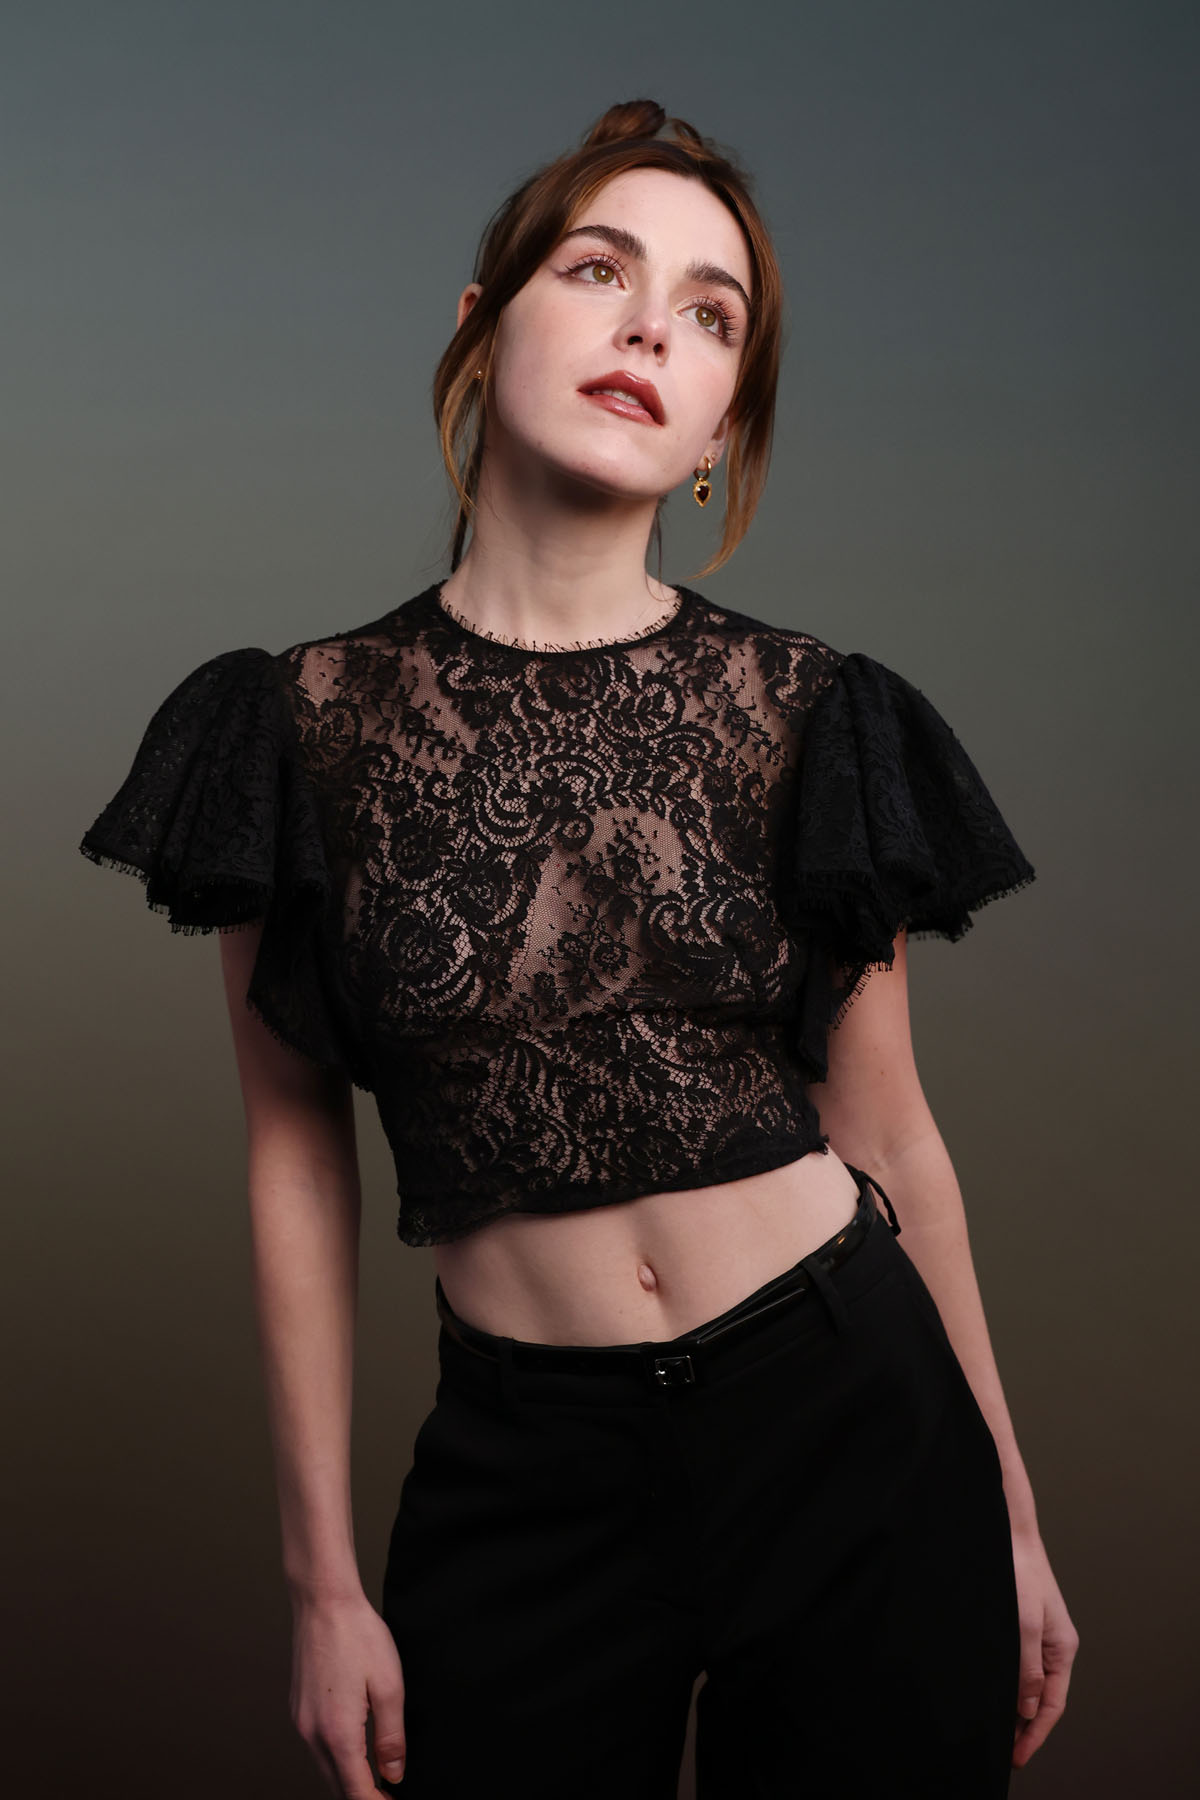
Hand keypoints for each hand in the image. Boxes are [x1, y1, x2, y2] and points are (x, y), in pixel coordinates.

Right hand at [289, 1590, 407, 1794]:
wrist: (323, 1602)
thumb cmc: (357, 1635)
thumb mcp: (389, 1686)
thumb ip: (392, 1737)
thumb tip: (394, 1774)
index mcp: (337, 1733)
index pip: (356, 1792)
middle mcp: (312, 1734)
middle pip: (337, 1787)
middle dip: (362, 1797)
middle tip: (389, 1795)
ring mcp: (301, 1722)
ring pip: (325, 1770)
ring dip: (348, 1780)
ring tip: (377, 1778)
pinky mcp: (298, 1710)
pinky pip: (317, 1749)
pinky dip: (336, 1760)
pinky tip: (354, 1750)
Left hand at [1010, 1527, 1078, 1768]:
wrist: (1008, 1532)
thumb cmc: (1019, 1572)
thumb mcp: (1024, 1625)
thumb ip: (1027, 1668)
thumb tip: (1027, 1707)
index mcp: (1063, 1648)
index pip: (1052, 1704)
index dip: (1035, 1734)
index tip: (1017, 1757)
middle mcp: (1054, 1646)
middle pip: (1043, 1698)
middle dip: (1025, 1727)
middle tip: (1004, 1751)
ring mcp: (1038, 1635)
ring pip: (1029, 1683)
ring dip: (1015, 1708)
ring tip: (997, 1730)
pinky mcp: (1021, 1625)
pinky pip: (1018, 1665)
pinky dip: (1009, 1684)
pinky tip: (993, 1692)